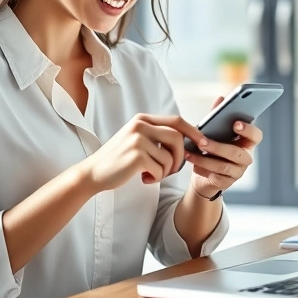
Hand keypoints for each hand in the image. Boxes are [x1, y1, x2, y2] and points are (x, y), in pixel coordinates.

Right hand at [78, 114, 208, 192]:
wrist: (94, 172)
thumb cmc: (119, 159)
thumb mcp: (137, 139)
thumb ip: (157, 136)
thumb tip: (187, 140)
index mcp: (143, 119)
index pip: (177, 121)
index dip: (193, 132)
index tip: (203, 143)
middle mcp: (140, 125)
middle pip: (177, 138)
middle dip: (180, 157)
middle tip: (171, 170)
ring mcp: (138, 139)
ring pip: (169, 157)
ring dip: (165, 171)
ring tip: (152, 174)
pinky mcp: (136, 155)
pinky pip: (160, 169)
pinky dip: (155, 178)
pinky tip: (143, 178)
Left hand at [187, 97, 260, 198]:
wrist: (203, 175)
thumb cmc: (210, 149)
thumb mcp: (212, 131)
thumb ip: (217, 115)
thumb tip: (221, 97)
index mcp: (246, 142)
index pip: (256, 136)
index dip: (249, 130)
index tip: (235, 123)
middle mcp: (245, 157)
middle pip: (238, 153)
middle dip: (218, 147)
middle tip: (201, 141)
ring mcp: (237, 172)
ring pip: (224, 166)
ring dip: (204, 158)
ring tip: (190, 151)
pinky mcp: (226, 183)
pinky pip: (215, 175)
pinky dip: (200, 166)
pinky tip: (189, 159)